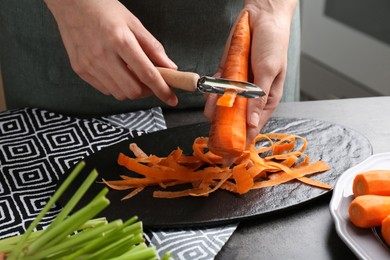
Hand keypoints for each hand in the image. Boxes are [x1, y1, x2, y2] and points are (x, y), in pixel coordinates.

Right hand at [44, 0, 177, 105]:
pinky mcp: (80, 70)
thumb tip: (170, 68)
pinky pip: (105, 89)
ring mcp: (89, 64)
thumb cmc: (104, 9)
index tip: (172, 99)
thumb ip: (153, 47)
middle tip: (152, 82)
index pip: (147, 74)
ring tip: (134, 75)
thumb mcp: (134, 23)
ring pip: (119, 93)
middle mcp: (103, 55)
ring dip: (133, 90)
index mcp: (120, 40)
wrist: (71, 3)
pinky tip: (118, 73)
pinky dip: (117, 87)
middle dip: (148, 91)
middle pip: (133, 90)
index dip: (162, 90)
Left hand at [204, 0, 297, 143]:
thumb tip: (252, 122)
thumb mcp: (269, 71)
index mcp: (267, 99)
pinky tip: (209, 106)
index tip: (231, 157)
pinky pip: (217, 91)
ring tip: (210, 125)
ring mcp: (237, 86)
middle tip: (215, 147)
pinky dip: (212, 98)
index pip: (254, 126)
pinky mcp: (225, 75)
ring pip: (224, 108)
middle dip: (226, 133)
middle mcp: (251, 96)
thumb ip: (259, 97)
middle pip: (237, 121)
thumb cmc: (273, 43)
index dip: (243, 141)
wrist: (261, 17)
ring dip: (217, 116)